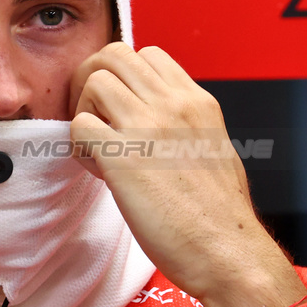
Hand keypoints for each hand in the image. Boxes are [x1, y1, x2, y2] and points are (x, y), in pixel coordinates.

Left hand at [69, 43, 306, 306]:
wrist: (228, 251)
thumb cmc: (222, 215)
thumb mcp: (214, 148)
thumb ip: (186, 125)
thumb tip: (160, 123)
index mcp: (197, 102)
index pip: (148, 55)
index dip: (123, 76)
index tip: (120, 108)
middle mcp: (173, 105)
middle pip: (114, 55)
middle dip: (92, 80)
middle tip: (94, 117)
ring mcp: (148, 128)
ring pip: (94, 82)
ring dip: (84, 111)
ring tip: (97, 148)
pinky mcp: (124, 158)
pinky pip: (79, 126)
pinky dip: (78, 146)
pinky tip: (97, 171)